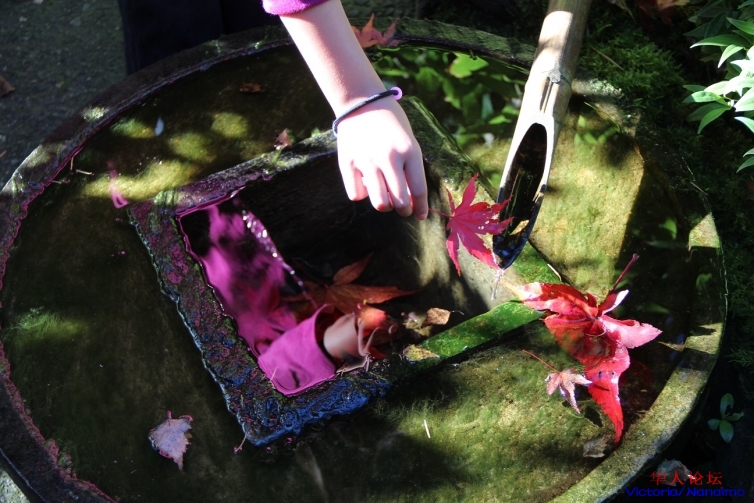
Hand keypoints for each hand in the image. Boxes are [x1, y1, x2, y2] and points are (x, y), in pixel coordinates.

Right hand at [335, 98, 427, 218]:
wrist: (362, 102)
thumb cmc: (391, 124)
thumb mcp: (408, 141)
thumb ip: (410, 169)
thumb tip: (410, 201)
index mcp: (409, 151)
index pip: (419, 189)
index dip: (421, 208)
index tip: (421, 215)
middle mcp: (389, 158)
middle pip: (400, 202)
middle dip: (404, 210)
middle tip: (403, 208)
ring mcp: (367, 161)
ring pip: (379, 203)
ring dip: (385, 205)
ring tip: (385, 198)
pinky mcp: (348, 163)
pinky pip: (357, 195)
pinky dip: (362, 194)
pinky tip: (365, 184)